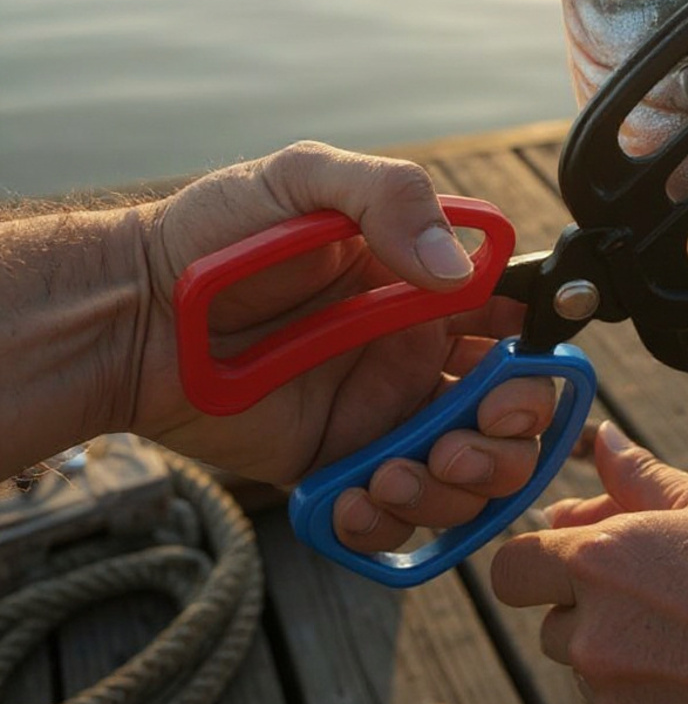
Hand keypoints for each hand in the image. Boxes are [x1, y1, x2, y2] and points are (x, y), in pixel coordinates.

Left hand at [128, 141, 554, 551]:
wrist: (133, 313)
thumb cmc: (215, 235)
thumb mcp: (305, 179)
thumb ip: (392, 198)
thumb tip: (457, 270)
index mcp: (424, 290)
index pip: (518, 329)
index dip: (536, 360)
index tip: (512, 373)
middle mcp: (413, 356)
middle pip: (510, 417)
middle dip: (509, 441)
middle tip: (461, 440)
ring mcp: (377, 417)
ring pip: (462, 475)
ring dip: (453, 489)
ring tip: (394, 473)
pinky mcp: (334, 467)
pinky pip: (389, 514)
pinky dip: (389, 524)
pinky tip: (357, 501)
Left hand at [490, 422, 687, 703]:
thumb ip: (641, 478)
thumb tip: (599, 441)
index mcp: (598, 566)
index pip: (510, 570)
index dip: (538, 567)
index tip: (577, 571)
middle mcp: (590, 642)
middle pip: (554, 632)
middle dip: (594, 620)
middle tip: (671, 613)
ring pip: (596, 690)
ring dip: (630, 675)